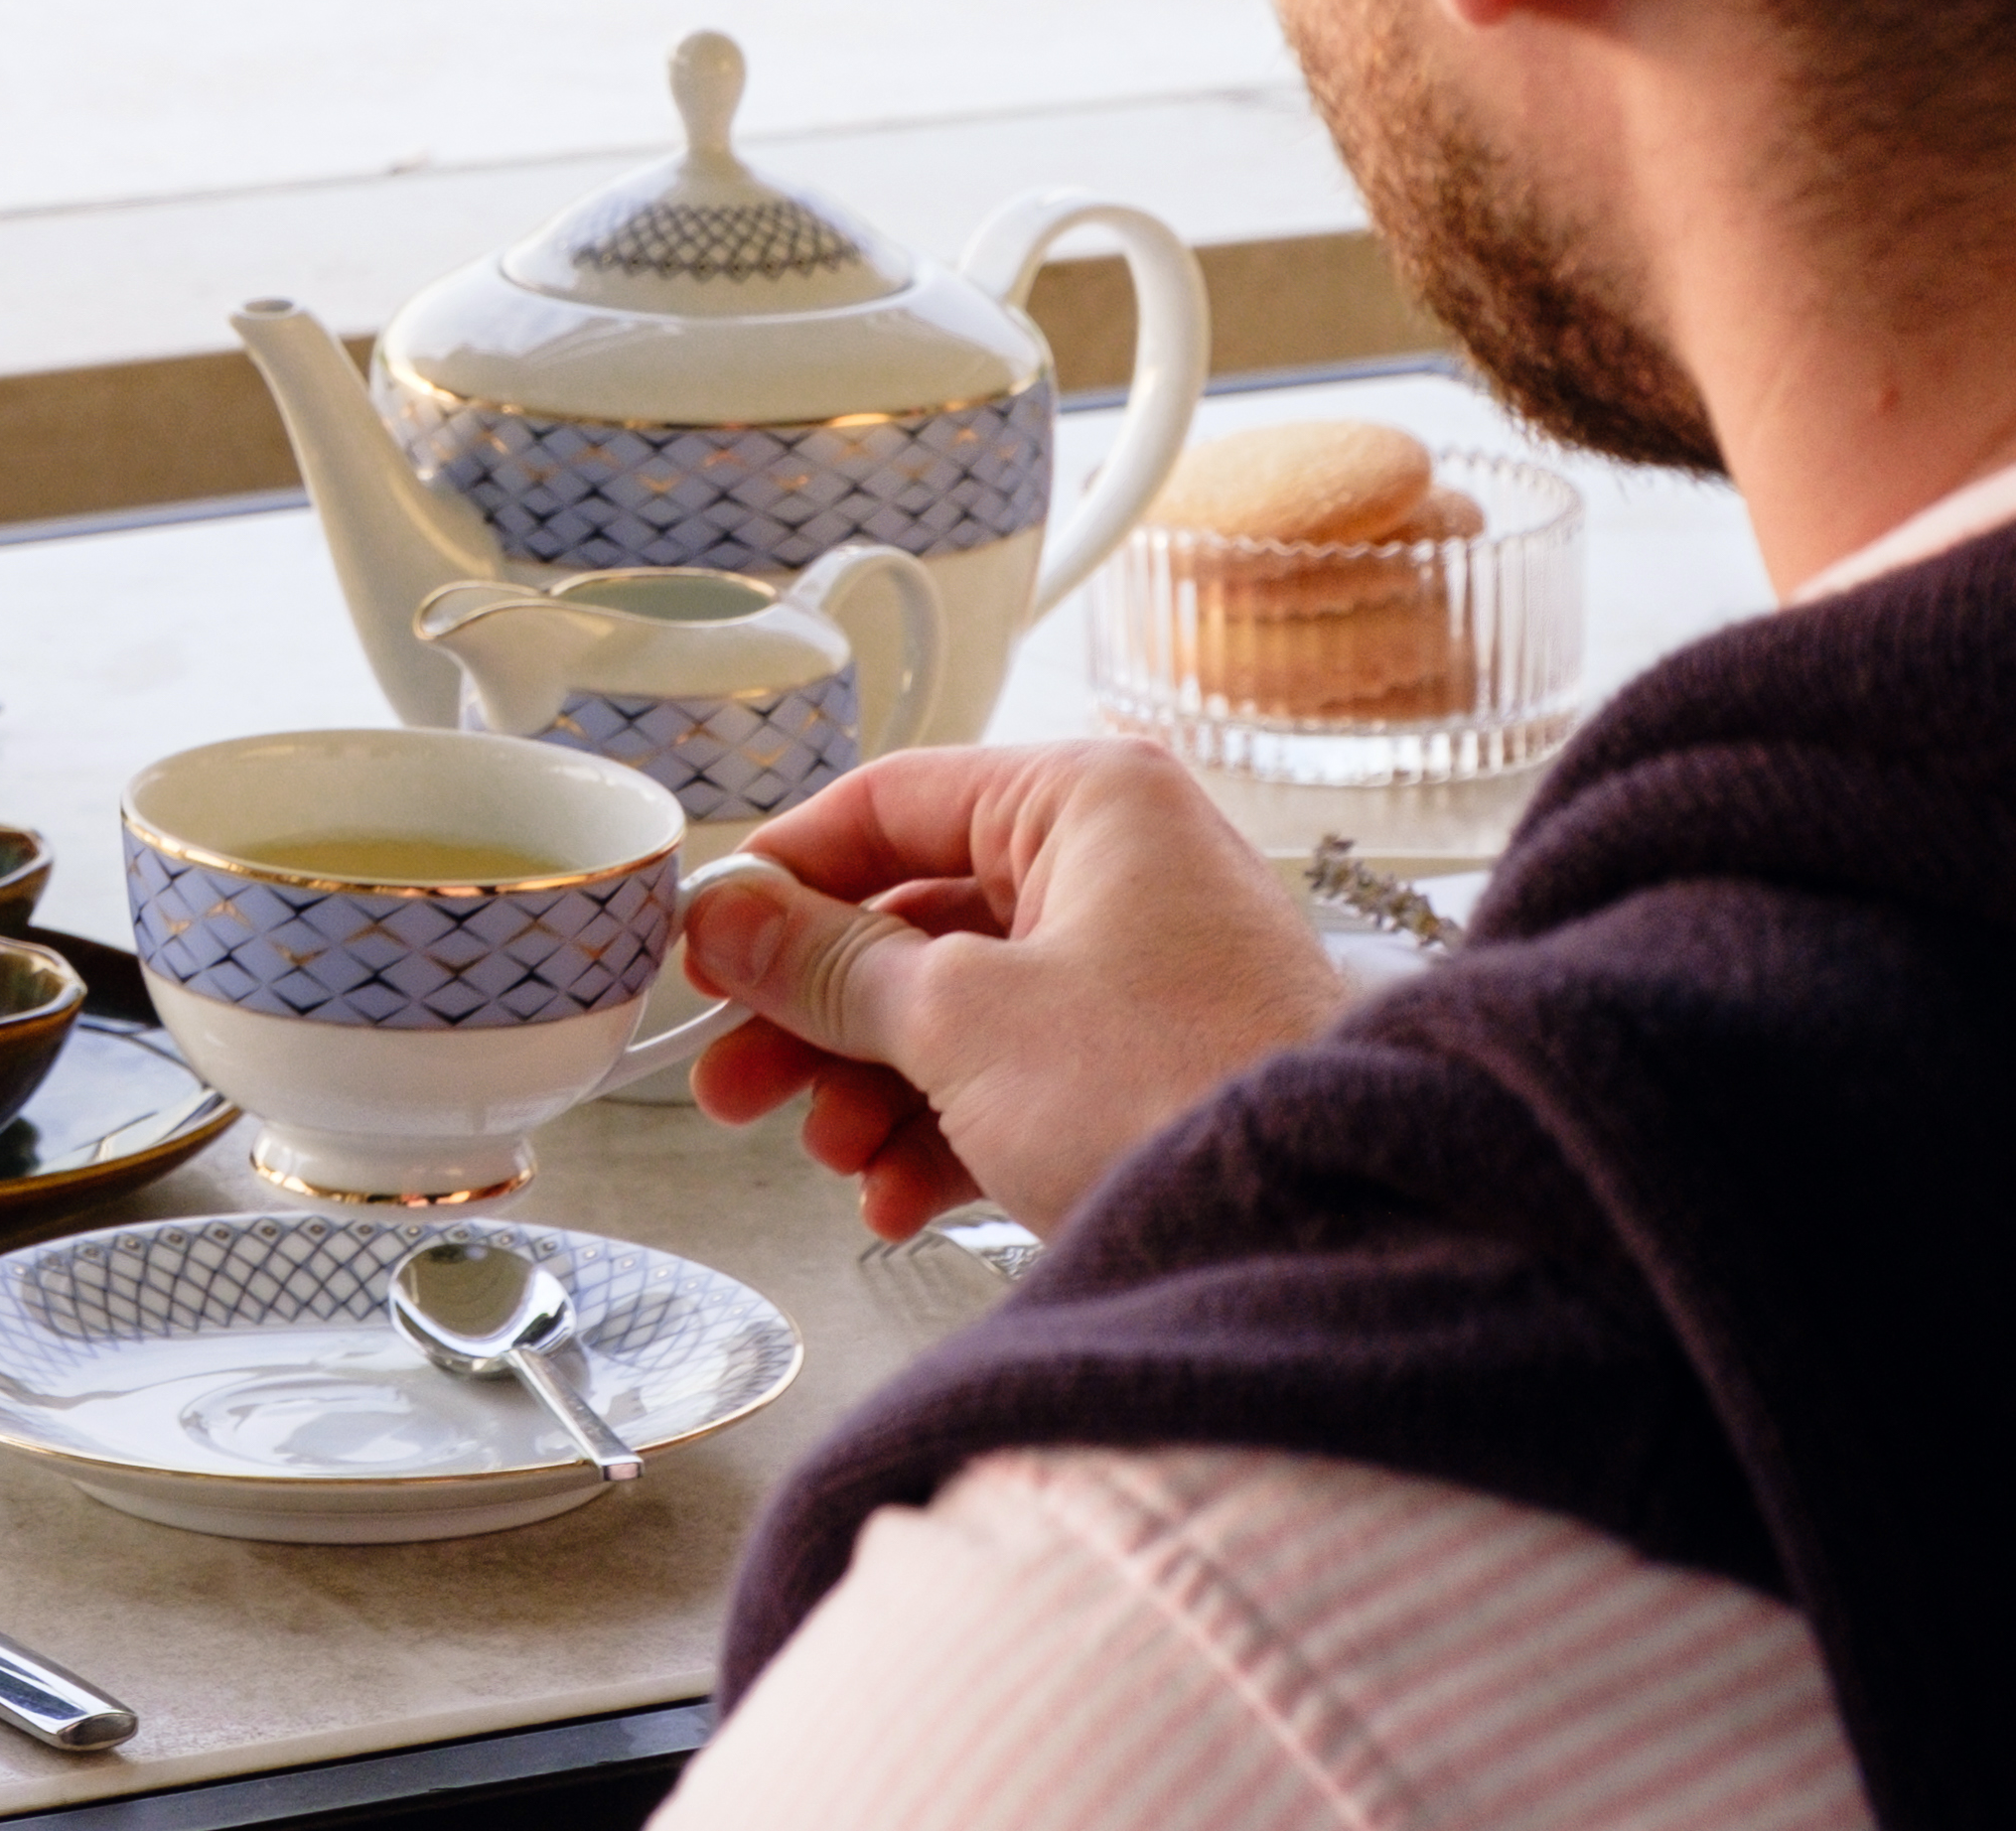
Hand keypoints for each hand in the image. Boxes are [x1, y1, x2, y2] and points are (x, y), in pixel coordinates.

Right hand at [679, 739, 1343, 1240]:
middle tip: (732, 1075)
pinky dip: (948, 1130)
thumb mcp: (961, 1020)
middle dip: (820, 1010)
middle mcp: (1123, 866)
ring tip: (823, 1152)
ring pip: (963, 1006)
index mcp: (1085, 801)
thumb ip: (829, 966)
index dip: (787, 876)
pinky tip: (894, 1196)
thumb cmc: (1170, 1090)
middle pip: (919, 916)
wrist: (1333, 1239)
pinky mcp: (1158, 1068)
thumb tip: (728, 917)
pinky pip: (1021, 1075)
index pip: (893, 802)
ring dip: (876, 1083)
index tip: (709, 944)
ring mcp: (1147, 971)